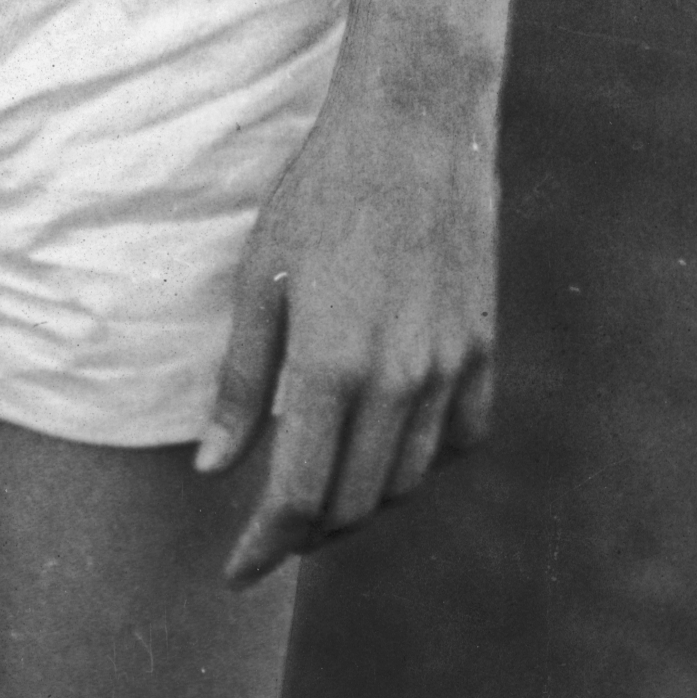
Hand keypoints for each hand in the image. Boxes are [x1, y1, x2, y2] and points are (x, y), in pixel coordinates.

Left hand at [192, 69, 499, 584]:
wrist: (415, 126)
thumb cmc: (321, 192)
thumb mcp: (261, 279)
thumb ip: (241, 382)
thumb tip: (213, 467)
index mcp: (334, 366)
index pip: (299, 498)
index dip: (265, 548)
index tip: (236, 572)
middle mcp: (400, 381)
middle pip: (356, 504)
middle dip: (308, 533)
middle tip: (271, 533)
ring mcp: (451, 368)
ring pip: (407, 481)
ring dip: (362, 503)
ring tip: (321, 493)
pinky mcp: (483, 348)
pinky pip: (459, 440)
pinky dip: (421, 463)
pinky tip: (389, 450)